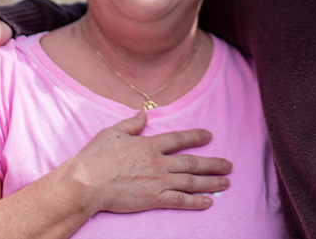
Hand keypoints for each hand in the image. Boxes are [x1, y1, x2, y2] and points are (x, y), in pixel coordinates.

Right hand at [66, 111, 231, 213]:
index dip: (195, 137)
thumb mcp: (113, 132)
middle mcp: (158, 162)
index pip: (178, 139)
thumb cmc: (96, 157)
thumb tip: (143, 113)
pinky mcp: (154, 199)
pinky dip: (196, 201)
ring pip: (191, 181)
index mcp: (148, 145)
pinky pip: (180, 200)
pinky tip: (209, 202)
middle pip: (191, 162)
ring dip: (210, 182)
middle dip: (213, 163)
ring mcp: (158, 181)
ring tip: (226, 182)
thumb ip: (131, 123)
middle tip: (229, 165)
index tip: (209, 135)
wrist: (87, 181)